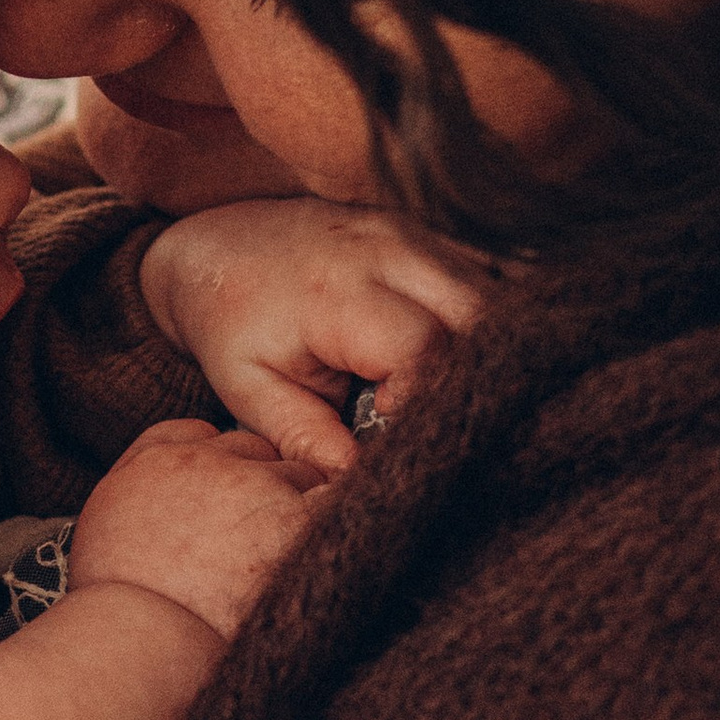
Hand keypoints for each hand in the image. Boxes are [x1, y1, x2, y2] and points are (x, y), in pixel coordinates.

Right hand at [68, 419, 328, 642]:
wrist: (141, 641)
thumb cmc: (115, 607)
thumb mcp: (99, 530)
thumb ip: (134, 492)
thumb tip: (163, 494)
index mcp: (157, 463)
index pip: (199, 434)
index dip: (216, 464)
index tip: (219, 498)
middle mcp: (208, 462)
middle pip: (253, 451)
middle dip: (257, 485)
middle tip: (252, 541)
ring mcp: (257, 487)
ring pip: (297, 474)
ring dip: (296, 507)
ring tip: (280, 560)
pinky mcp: (296, 518)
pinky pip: (337, 497)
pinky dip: (338, 516)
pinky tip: (329, 546)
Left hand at [139, 196, 491, 468]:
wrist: (219, 244)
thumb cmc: (232, 324)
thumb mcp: (250, 391)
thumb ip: (306, 439)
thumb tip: (360, 485)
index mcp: (337, 294)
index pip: (421, 345)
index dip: (426, 395)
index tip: (394, 419)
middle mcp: (388, 251)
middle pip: (481, 310)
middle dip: (480, 372)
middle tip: (444, 413)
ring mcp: (417, 234)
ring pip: (500, 288)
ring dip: (495, 345)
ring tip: (458, 389)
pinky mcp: (433, 234)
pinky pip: (494, 272)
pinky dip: (495, 318)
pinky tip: (472, 356)